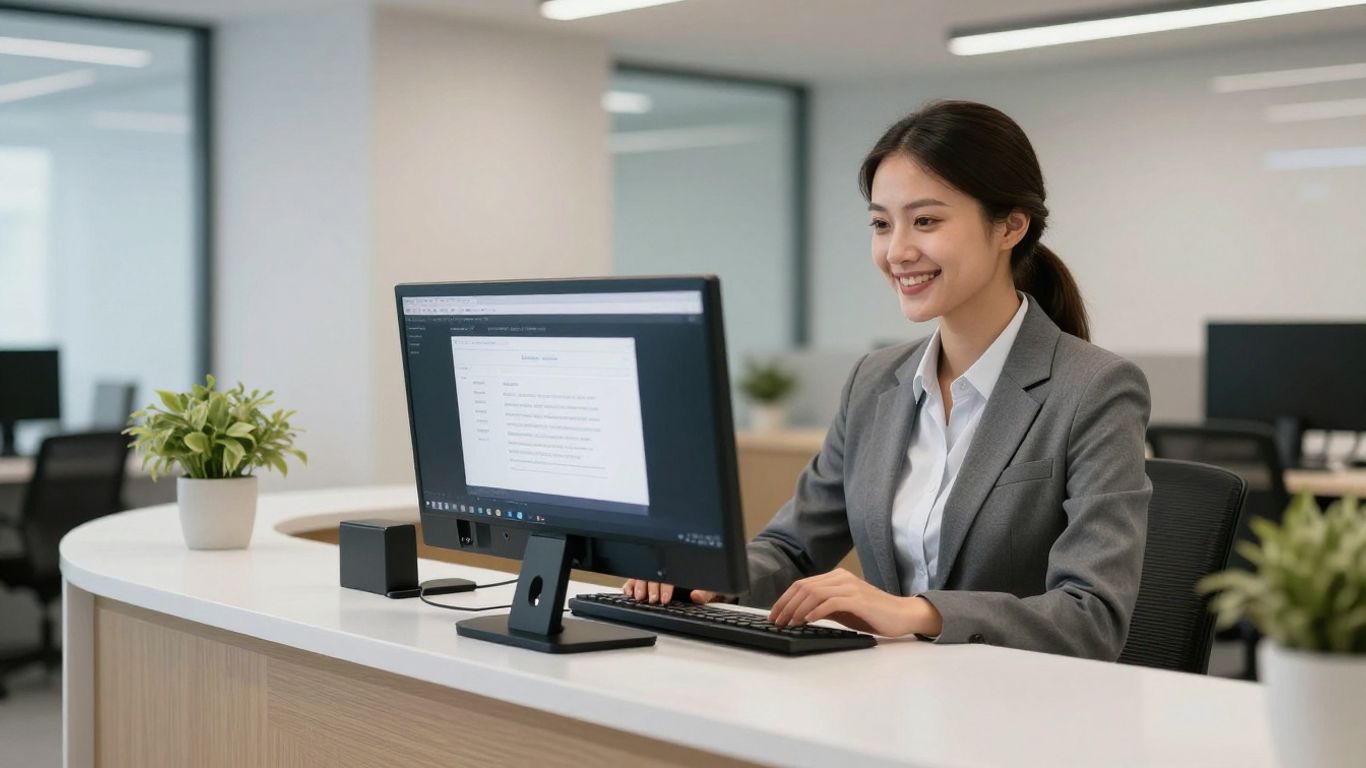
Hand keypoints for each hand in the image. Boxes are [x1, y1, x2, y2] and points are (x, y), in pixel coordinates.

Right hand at [622, 580, 718, 604]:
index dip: (666, 587)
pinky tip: (629, 592)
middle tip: (651, 600)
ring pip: (642, 576)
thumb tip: (696, 595)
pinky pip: (634, 579)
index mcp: (679, 570)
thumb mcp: (709, 590)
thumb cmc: (703, 587)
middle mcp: (665, 571)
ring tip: (639, 597)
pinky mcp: (645, 580)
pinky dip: (630, 585)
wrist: (700, 583)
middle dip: (650, 588)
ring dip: (638, 586)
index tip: (665, 599)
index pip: (669, 576)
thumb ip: (704, 593)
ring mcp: (654, 575)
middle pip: (653, 575)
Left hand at [767, 568, 942, 637]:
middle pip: (804, 587)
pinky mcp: (859, 599)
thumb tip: (797, 615)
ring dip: (798, 609)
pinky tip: (808, 621)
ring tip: (790, 623)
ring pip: (815, 593)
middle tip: (777, 622)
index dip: (784, 599)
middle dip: (786, 605)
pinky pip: (832, 602)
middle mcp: (841, 578)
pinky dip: (816, 610)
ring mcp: (851, 587)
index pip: (802, 585)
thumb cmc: (872, 614)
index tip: (774, 615)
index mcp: (836, 578)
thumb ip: (822, 607)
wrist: (902, 615)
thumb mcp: (842, 610)